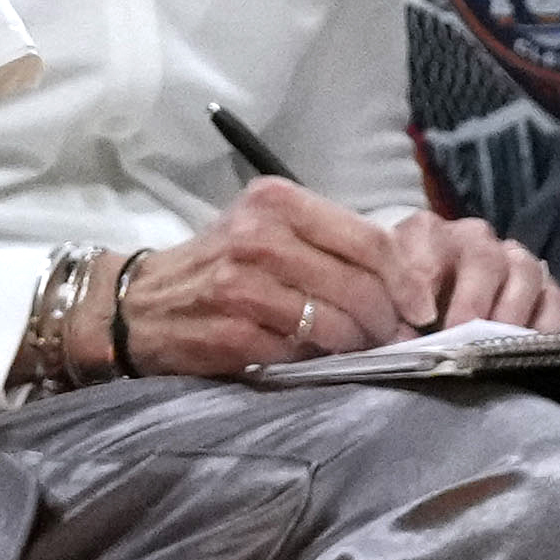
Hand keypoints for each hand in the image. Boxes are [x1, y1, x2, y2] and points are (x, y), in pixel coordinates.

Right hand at [120, 181, 456, 374]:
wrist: (138, 304)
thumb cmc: (219, 267)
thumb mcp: (269, 231)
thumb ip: (329, 245)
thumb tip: (403, 288)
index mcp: (277, 201)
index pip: (369, 239)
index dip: (406, 280)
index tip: (421, 309)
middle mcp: (259, 234)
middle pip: (359, 284)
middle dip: (386, 320)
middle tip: (392, 338)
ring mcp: (242, 283)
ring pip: (336, 322)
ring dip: (357, 344)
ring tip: (356, 349)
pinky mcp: (232, 330)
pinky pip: (301, 351)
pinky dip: (317, 359)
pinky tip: (312, 356)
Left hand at [398, 215, 559, 333]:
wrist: (420, 313)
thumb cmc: (397, 308)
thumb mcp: (378, 303)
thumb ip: (382, 312)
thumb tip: (401, 338)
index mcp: (424, 233)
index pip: (426, 242)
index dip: (422, 279)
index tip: (418, 317)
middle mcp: (472, 239)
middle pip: (482, 257)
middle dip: (472, 301)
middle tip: (461, 336)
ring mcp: (511, 260)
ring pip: (522, 271)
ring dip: (509, 312)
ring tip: (494, 347)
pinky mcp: (542, 286)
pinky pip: (553, 298)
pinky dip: (545, 323)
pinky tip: (527, 348)